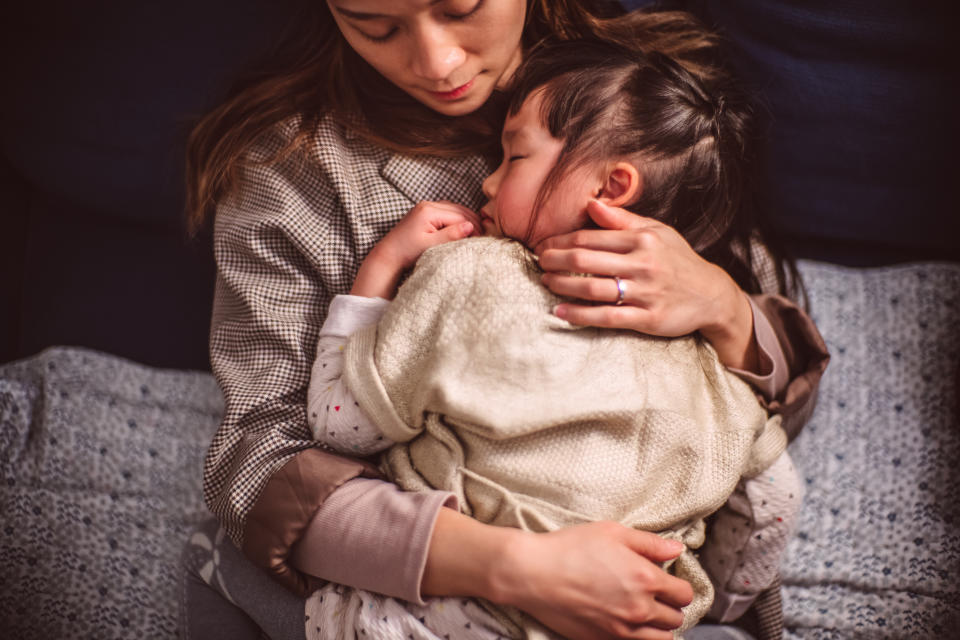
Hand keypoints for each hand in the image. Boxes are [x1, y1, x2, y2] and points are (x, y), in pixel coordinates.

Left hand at [351, 201, 479, 298]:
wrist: (389, 254)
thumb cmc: (408, 252)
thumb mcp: (431, 245)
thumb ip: (451, 234)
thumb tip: (470, 226)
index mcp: (428, 211)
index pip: (459, 216)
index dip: (473, 228)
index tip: (481, 240)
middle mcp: (427, 204)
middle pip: (458, 209)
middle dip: (472, 222)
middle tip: (482, 236)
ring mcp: (426, 206)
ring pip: (454, 208)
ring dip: (466, 219)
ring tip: (475, 233)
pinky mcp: (425, 211)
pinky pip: (447, 211)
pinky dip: (457, 218)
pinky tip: (463, 228)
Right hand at [423, 511, 692, 639]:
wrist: (533, 573)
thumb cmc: (570, 548)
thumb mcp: (612, 532)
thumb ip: (650, 543)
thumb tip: (677, 549)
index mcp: (645, 578)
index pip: (684, 593)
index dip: (679, 586)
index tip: (668, 581)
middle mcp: (639, 608)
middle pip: (676, 618)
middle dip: (670, 606)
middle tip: (656, 596)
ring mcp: (621, 630)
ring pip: (661, 639)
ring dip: (659, 627)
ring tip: (646, 614)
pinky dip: (639, 637)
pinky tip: (627, 624)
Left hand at [534, 199, 757, 370]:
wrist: (711, 295)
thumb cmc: (678, 260)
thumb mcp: (657, 232)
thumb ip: (623, 220)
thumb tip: (591, 204)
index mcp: (642, 239)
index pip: (590, 237)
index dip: (561, 240)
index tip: (543, 244)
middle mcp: (642, 264)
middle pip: (585, 259)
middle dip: (555, 260)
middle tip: (538, 262)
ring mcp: (645, 292)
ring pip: (592, 288)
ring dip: (562, 285)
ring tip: (545, 282)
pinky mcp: (647, 318)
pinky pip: (606, 317)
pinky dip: (579, 315)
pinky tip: (560, 311)